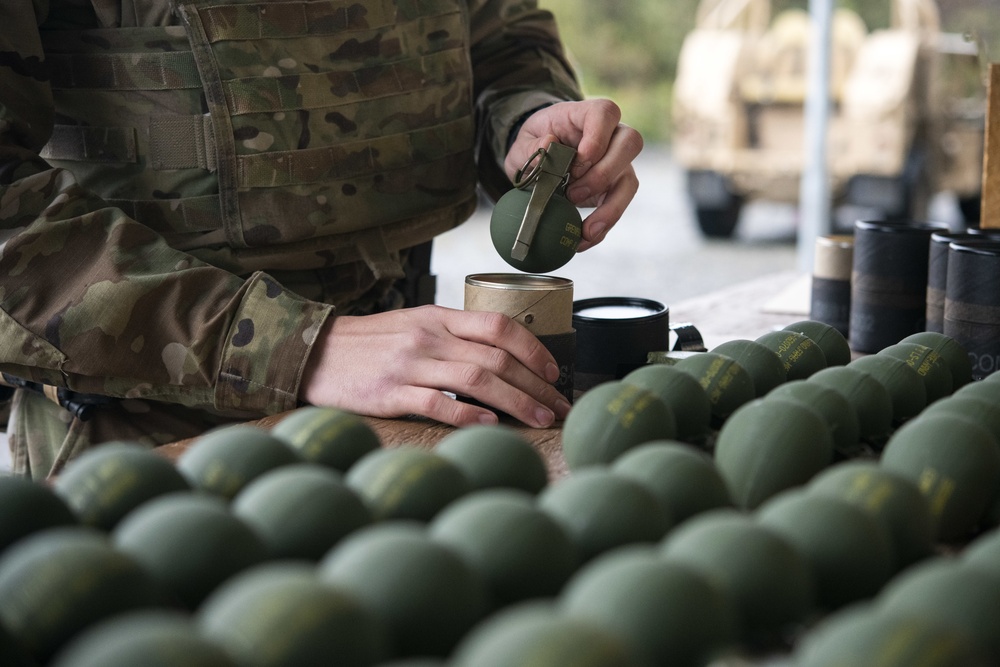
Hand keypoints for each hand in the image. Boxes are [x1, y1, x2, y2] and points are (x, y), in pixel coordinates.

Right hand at [299, 305, 571, 427]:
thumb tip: (502, 359)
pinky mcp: (387, 394)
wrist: (312, 354)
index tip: (553, 374)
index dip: (533, 349)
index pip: (499, 326)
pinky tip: (490, 425)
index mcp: (438, 318)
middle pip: (496, 358)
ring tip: (539, 421)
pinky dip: (467, 414)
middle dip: (536, 386)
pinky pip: (435, 403)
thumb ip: (453, 337)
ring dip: (516, 402)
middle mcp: (428, 338)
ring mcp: (408, 365)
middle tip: (558, 408)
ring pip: (476, 380)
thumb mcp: (414, 326)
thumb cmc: (369, 345)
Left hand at [505, 99, 642, 250]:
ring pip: (630, 182)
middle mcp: (611, 137)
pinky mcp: (615, 189)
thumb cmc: (536, 144)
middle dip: (604, 173)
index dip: (597, 138)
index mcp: (587, 115)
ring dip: (610, 209)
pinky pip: (618, 208)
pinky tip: (581, 240)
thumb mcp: (524, 143)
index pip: (606, 113)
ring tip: (585, 230)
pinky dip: (601, 228)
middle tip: (574, 193)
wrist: (541, 157)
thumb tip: (548, 146)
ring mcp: (618, 164)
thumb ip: (532, 146)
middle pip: (630, 144)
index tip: (577, 161)